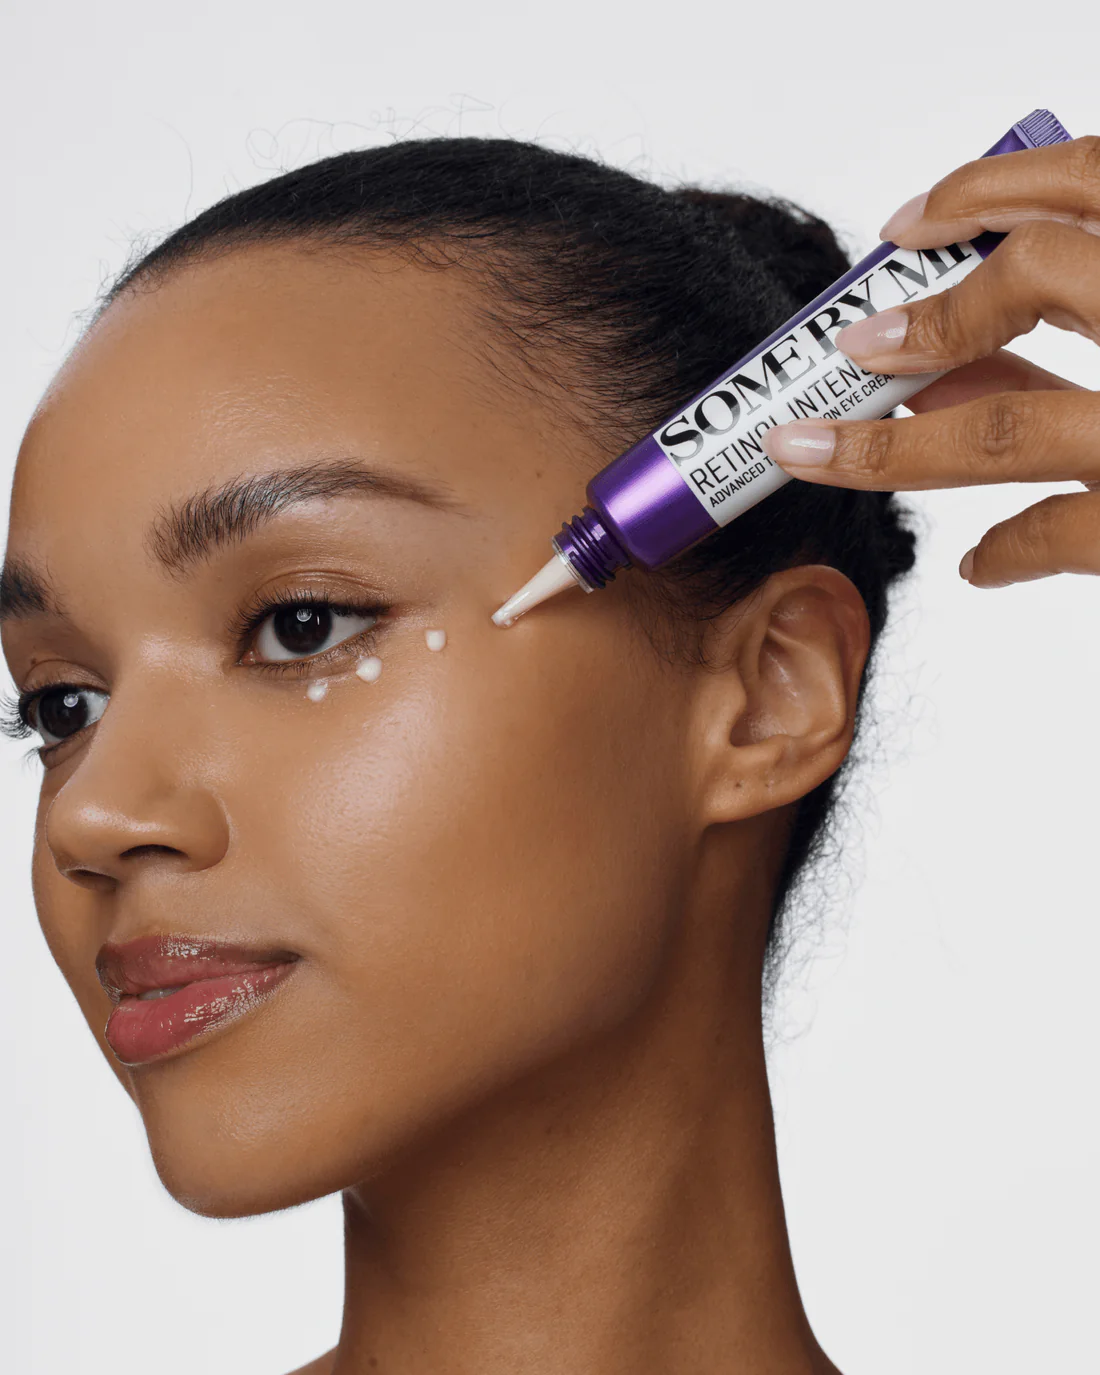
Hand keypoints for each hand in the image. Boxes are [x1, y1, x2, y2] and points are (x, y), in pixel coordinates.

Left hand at [761, 136, 1099, 587]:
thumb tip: (939, 361)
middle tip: (845, 347)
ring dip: (895, 449)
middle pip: (1040, 280)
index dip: (985, 194)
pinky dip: (1007, 549)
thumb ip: (1074, 332)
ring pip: (1008, 430)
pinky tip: (974, 564)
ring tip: (811, 453)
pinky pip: (1061, 534)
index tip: (899, 231)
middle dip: (928, 313)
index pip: (1089, 183)